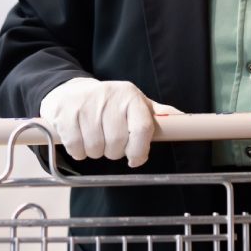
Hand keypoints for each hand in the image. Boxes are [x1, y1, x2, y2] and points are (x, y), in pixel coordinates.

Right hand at [39, 78, 181, 167]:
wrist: (72, 91)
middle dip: (113, 151)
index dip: (139, 151)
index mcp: (131, 97)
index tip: (135, 159)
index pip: (142, 129)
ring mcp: (86, 104)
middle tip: (109, 144)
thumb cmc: (110, 103)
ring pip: (95, 148)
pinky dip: (78, 151)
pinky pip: (75, 147)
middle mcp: (110, 98)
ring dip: (95, 152)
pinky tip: (80, 140)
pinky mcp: (65, 113)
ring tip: (94, 139)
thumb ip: (159, 115)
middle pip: (116, 144)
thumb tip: (184, 121)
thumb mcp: (136, 104)